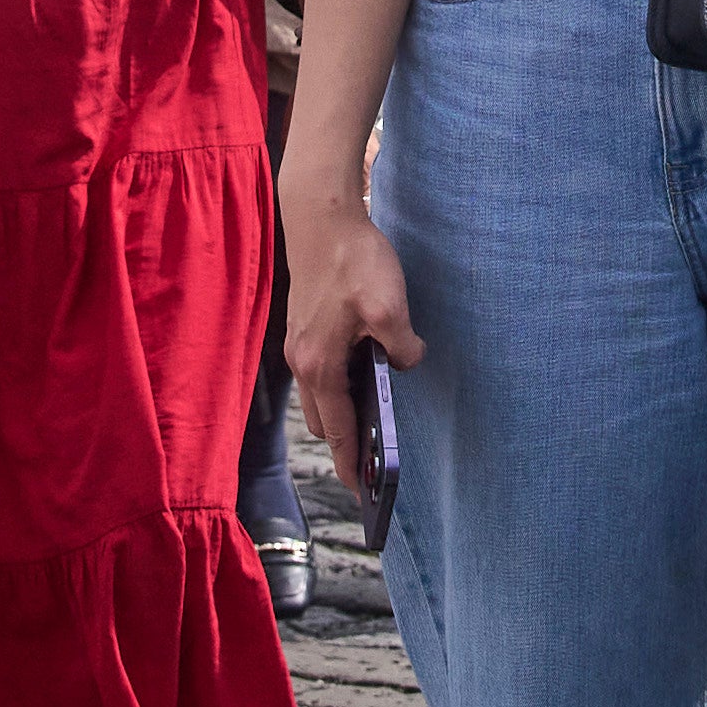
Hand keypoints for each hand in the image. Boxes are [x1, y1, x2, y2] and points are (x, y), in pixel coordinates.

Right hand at [281, 190, 416, 503]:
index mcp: (320, 365)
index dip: (350, 463)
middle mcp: (303, 362)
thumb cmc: (352, 259)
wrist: (320, 216)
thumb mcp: (388, 305)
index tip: (361, 490)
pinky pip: (322, 373)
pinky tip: (366, 370)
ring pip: (322, 397)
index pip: (338, 430)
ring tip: (376, 416)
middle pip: (326, 421)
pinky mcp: (304, 329)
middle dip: (347, 442)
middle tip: (375, 457)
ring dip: (344, 411)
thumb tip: (407, 361)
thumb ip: (401, 344)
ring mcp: (299, 345)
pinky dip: (340, 385)